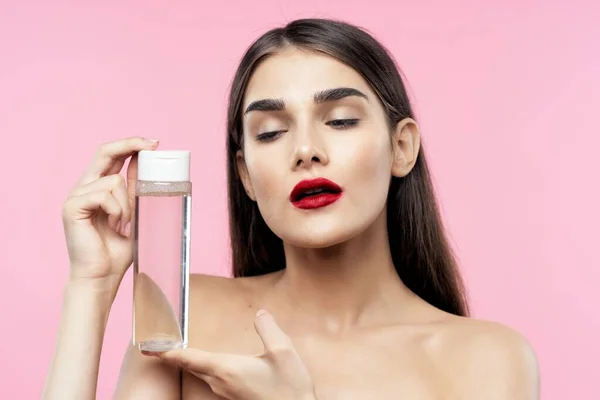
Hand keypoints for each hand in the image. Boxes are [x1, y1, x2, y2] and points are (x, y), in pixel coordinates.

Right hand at [61, 137, 158, 289]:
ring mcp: (75, 196)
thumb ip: (135, 190)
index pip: (111, 156)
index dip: (131, 145)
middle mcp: (84, 187)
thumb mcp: (133, 213)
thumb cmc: (117, 251)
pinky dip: (116, 210)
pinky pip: (104, 194)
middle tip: (154, 144)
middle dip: (130, 143)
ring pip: (114, 181)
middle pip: (105, 152)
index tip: (154, 143)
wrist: (102, 276)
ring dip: (127, 204)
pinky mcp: (72, 207)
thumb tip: (144, 162)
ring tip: (122, 225)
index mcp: (97, 188)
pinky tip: (114, 226)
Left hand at [144, 310, 315, 399]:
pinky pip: (214, 381)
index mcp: (226, 368)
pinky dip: (207, 370)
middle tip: (160, 344)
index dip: (166, 351)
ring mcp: (226, 394)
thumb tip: (261, 314)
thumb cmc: (289, 389)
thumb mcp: (284, 352)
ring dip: (191, 362)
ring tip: (182, 352)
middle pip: (191, 366)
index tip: (147, 346)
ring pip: (202, 374)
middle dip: (176, 355)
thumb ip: (268, 329)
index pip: (188, 358)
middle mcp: (220, 383)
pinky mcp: (234, 399)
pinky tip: (213, 364)